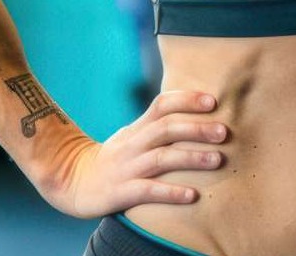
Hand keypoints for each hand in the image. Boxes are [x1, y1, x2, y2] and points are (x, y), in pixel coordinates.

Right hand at [41, 89, 229, 217]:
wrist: (71, 181)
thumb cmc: (113, 159)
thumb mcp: (131, 136)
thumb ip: (157, 126)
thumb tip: (195, 114)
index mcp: (136, 129)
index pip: (161, 105)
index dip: (186, 100)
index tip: (213, 100)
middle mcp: (133, 144)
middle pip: (166, 129)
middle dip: (196, 128)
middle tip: (224, 131)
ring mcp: (127, 168)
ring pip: (161, 158)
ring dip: (191, 158)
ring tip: (217, 159)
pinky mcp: (122, 192)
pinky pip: (148, 191)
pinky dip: (171, 192)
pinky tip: (192, 195)